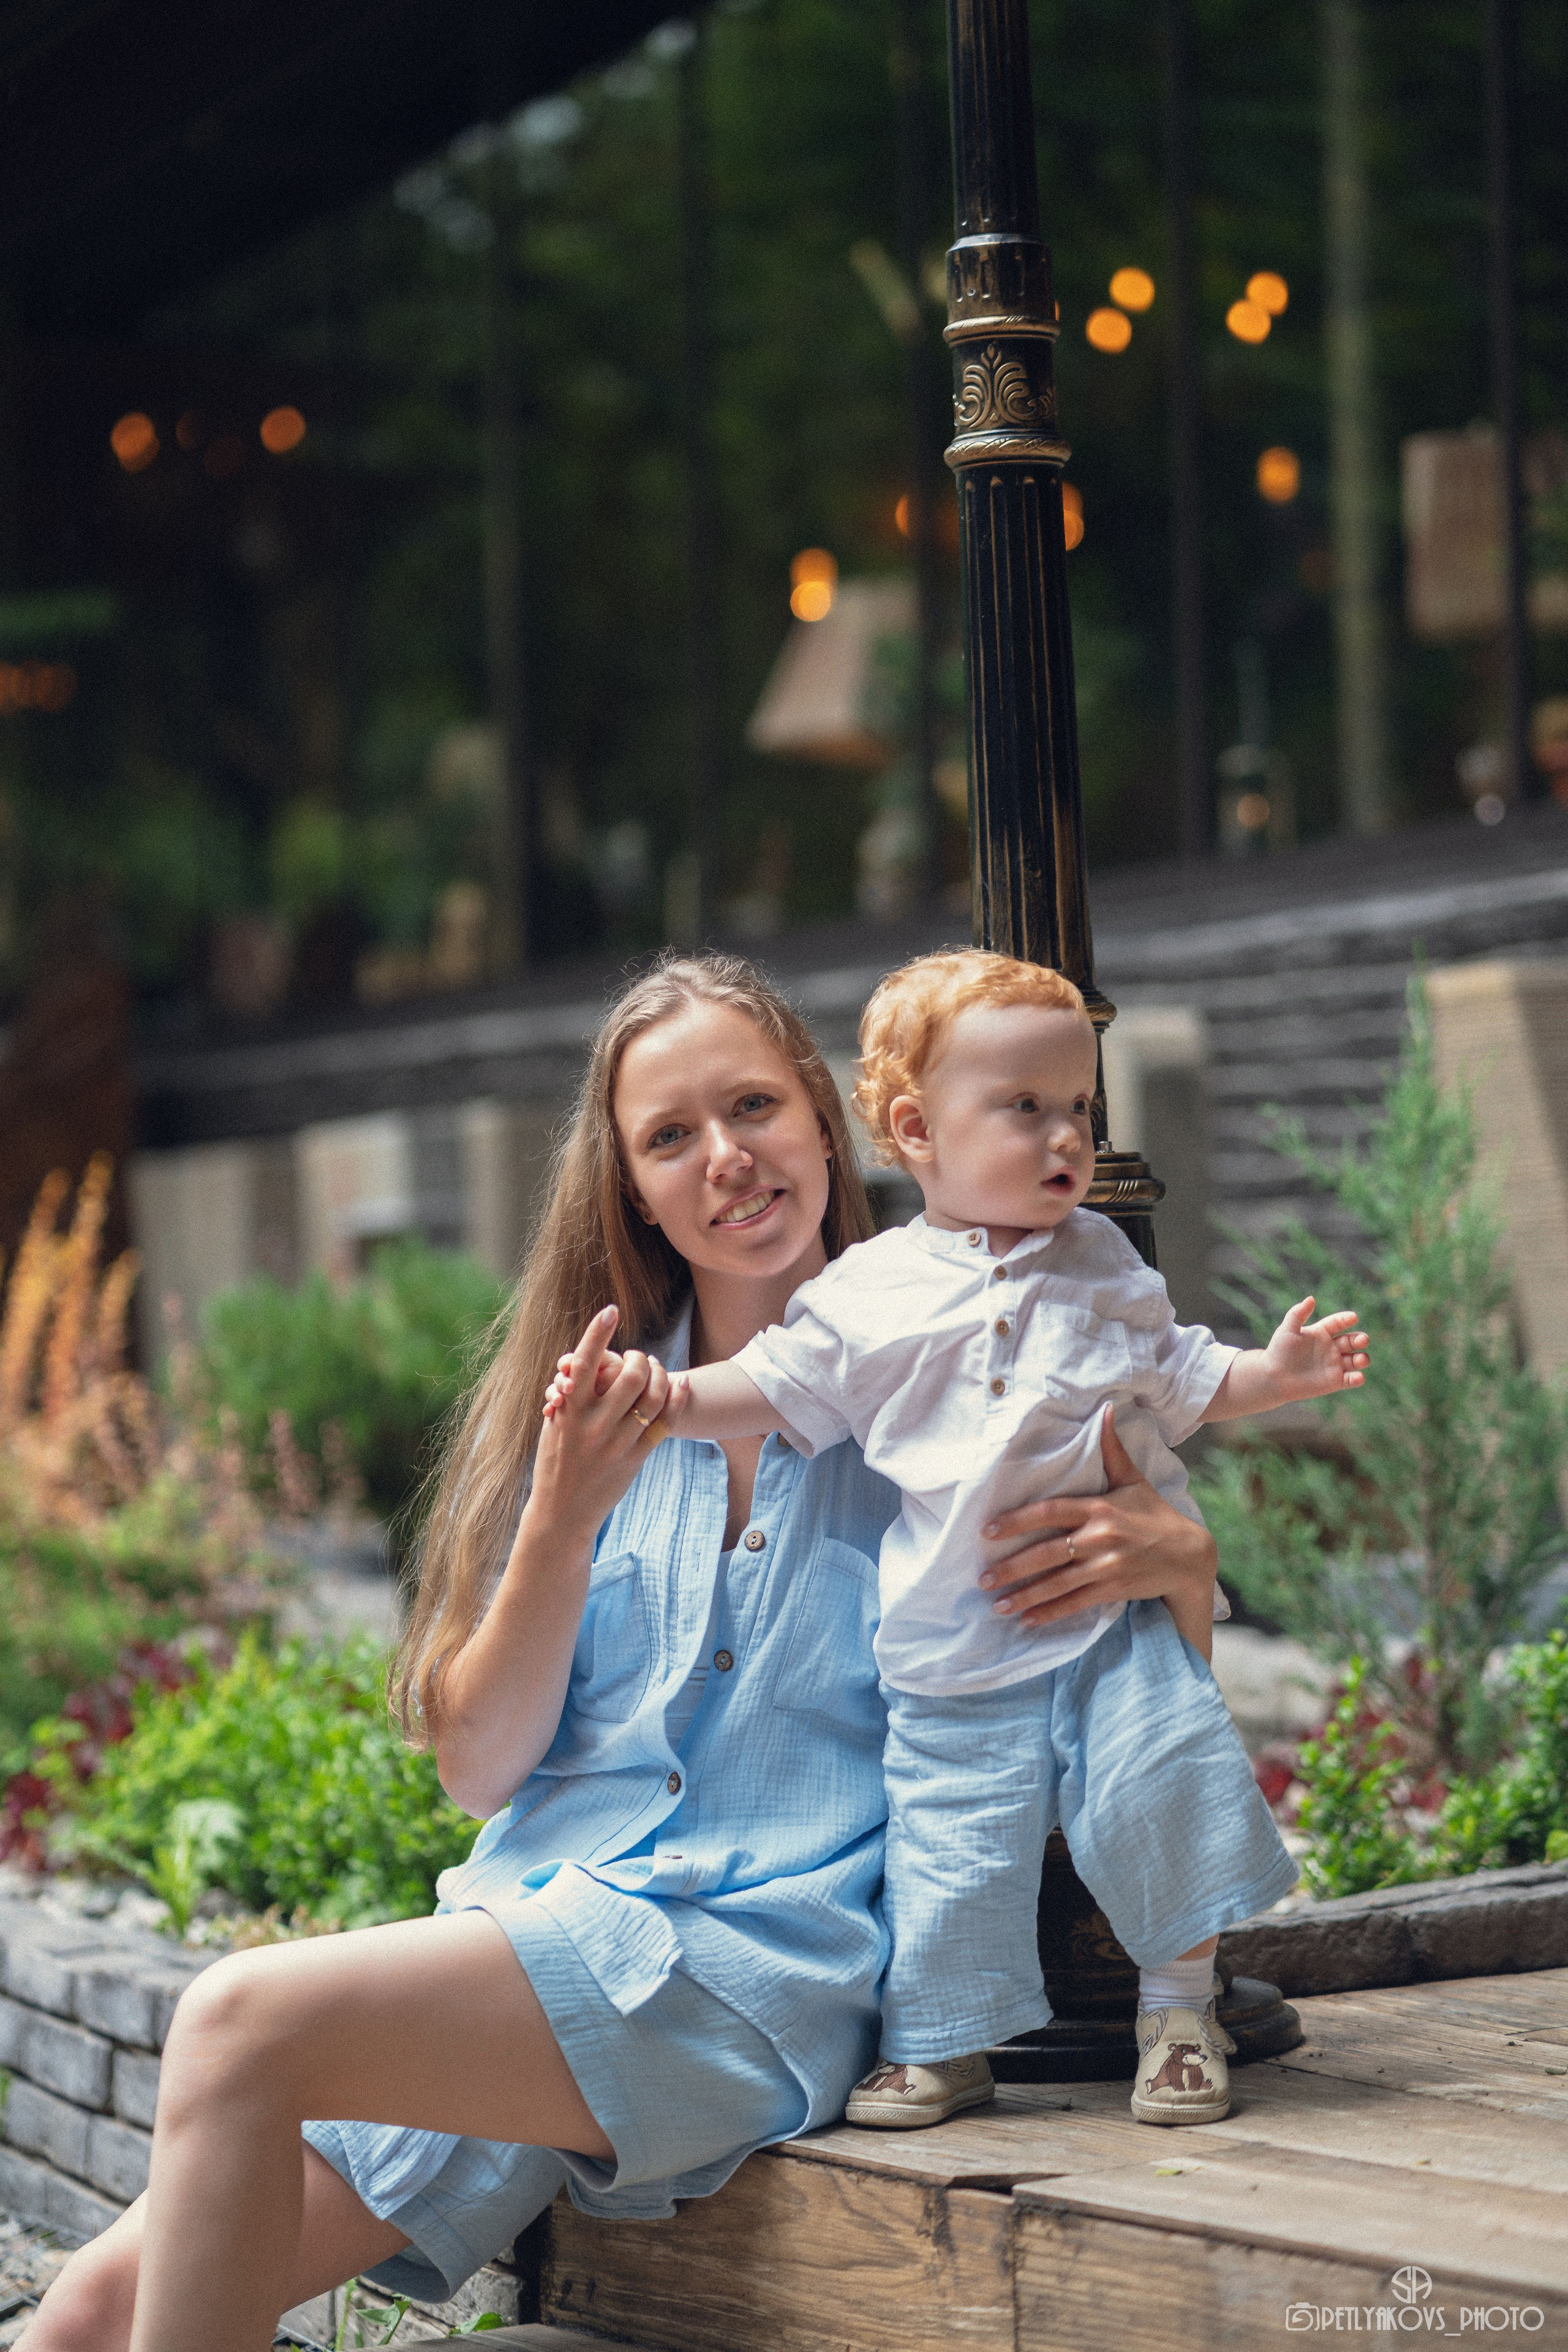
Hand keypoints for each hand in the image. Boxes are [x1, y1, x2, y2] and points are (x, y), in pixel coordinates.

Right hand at [531, 1307, 671, 1533]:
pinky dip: (677, 1399)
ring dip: (660, 1374)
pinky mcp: (635, 1459)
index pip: (585, 1363)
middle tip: (637, 1358)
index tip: (611, 1310)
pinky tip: (682, 1384)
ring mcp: (616, 1443)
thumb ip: (568, 1396)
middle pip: (629, 1375)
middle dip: (638, 1358)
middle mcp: (593, 1425)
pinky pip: (664, 1423)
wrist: (561, 1513)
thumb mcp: (553, 1427)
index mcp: (568, 1411)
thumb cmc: (554, 1463)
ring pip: (652, 1396)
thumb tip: (577, 1364)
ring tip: (657, 1369)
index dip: (597, 1333)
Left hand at [975, 1407, 1216, 1631]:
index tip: (989, 1530)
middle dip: (1012, 1567)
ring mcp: (1108, 1566)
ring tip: (995, 1604)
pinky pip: (1076, 1603)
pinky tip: (1027, 1620)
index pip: (1051, 1511)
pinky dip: (1050, 1612)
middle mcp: (1101, 1537)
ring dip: (1025, 1596)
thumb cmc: (1155, 1516)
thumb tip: (1106, 1408)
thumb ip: (1112, 1450)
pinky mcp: (1114, 1589)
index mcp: (1099, 1508)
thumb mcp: (1134, 1481)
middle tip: (982, 1578)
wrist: (1190, 1557)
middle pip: (1048, 1553)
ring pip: (1058, 1583)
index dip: (1018, 1520)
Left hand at [1262, 1295, 1368, 1399]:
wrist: (1273, 1378)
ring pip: (1355, 1360)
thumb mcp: (1287, 1330)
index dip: (1346, 1319)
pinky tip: (1358, 1377)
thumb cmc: (1278, 1352)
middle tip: (1362, 1340)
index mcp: (1321, 1332)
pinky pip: (1351, 1380)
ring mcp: (1334, 1364)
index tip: (1353, 1317)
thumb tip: (1311, 1298)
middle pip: (1351, 1341)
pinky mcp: (1335, 1381)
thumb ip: (1298, 1314)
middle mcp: (1330, 1347)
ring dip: (1362, 1359)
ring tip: (1361, 1359)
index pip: (1338, 1323)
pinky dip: (1357, 1379)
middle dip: (1359, 1339)